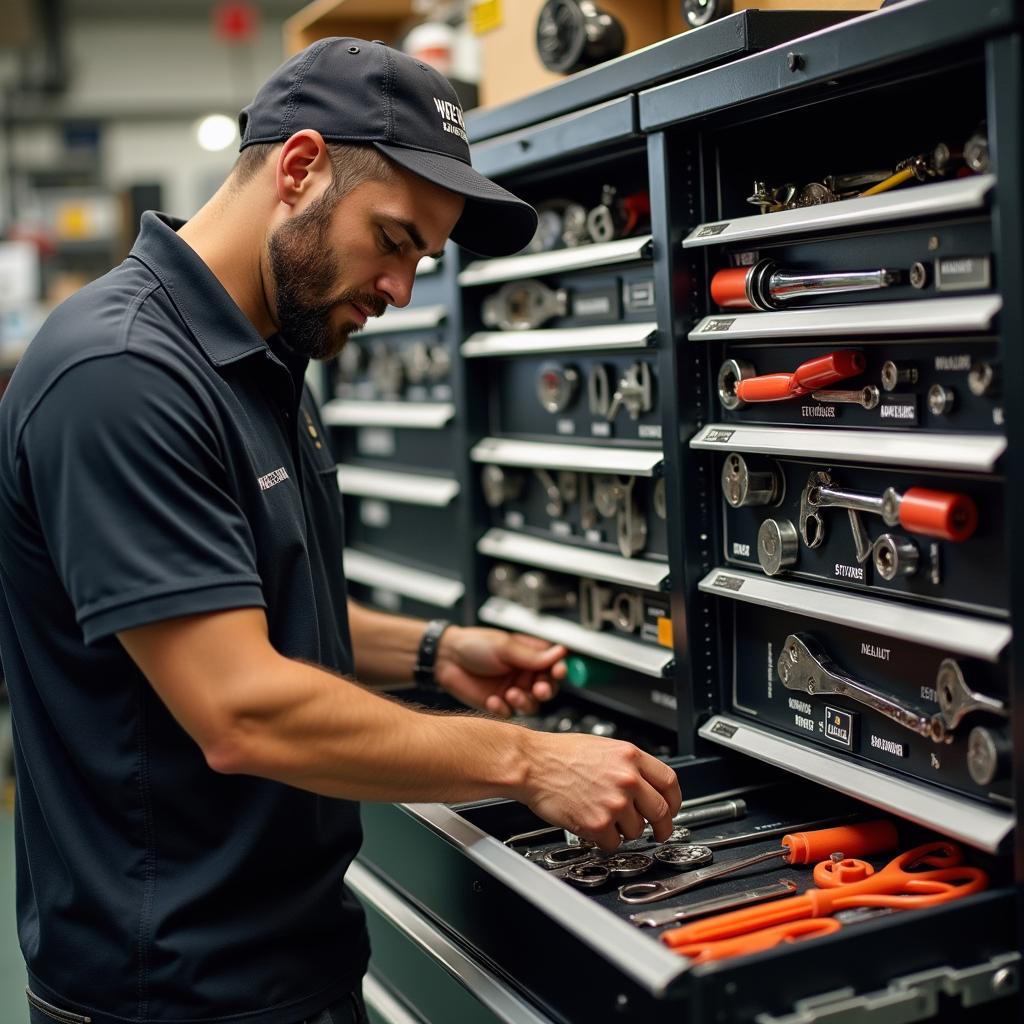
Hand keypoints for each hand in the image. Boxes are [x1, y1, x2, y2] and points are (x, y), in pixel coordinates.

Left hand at [434, 626, 565, 715]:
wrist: (445, 658)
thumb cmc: (473, 644)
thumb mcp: (505, 647)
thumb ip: (532, 656)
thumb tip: (560, 653)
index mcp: (529, 655)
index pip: (553, 665)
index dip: (559, 670)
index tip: (558, 672)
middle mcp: (524, 674)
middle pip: (548, 689)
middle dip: (545, 690)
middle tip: (538, 689)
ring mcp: (513, 690)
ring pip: (532, 705)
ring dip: (525, 701)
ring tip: (511, 693)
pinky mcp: (499, 705)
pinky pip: (510, 713)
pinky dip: (504, 708)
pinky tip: (493, 699)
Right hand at [516, 732, 681, 851]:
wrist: (532, 764)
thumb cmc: (559, 754)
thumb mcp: (603, 748)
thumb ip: (628, 765)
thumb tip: (645, 785)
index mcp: (630, 756)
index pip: (670, 782)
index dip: (675, 800)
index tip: (672, 809)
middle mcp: (627, 779)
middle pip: (661, 811)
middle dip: (662, 826)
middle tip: (658, 832)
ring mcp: (615, 803)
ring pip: (637, 830)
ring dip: (625, 830)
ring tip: (606, 817)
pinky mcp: (598, 824)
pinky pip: (613, 842)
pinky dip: (605, 839)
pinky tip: (593, 825)